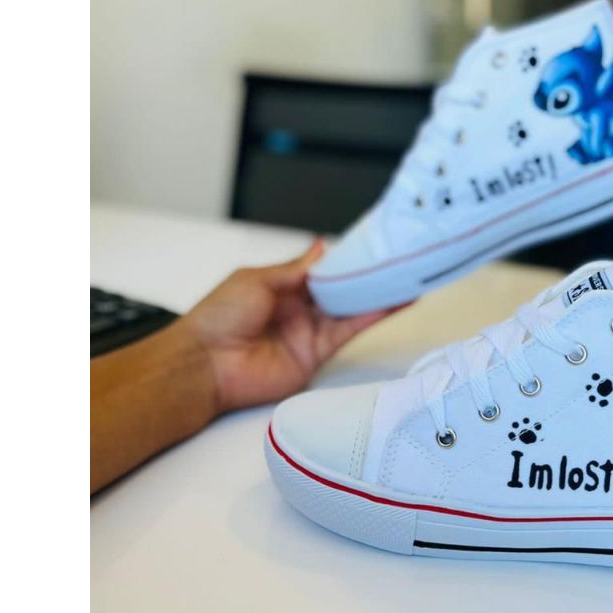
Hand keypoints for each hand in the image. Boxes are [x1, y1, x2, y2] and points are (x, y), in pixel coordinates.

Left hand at [181, 239, 395, 412]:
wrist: (205, 365)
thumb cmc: (218, 318)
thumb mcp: (256, 279)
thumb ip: (295, 269)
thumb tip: (322, 248)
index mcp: (282, 287)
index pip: (322, 271)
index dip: (345, 260)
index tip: (369, 247)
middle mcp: (299, 308)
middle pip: (341, 289)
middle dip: (366, 276)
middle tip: (396, 259)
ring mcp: (309, 331)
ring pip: (351, 309)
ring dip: (377, 295)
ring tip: (406, 277)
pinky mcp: (317, 353)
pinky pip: (349, 332)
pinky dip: (372, 317)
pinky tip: (393, 303)